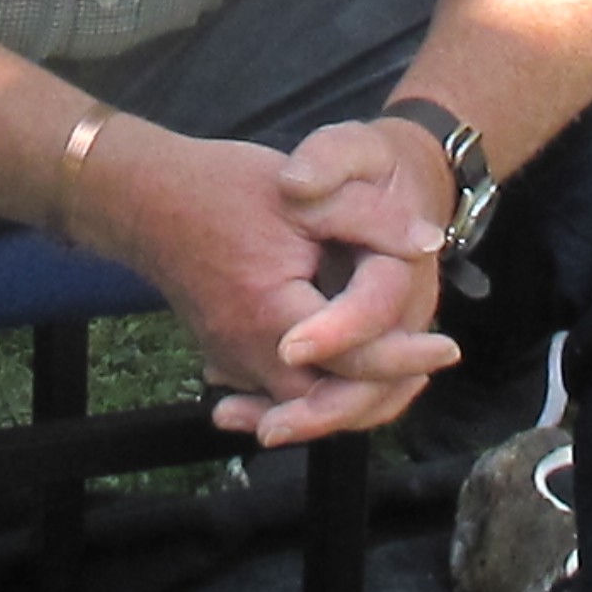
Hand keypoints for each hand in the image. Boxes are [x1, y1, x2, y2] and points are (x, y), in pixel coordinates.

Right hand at [80, 118, 459, 446]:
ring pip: (300, 403)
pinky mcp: (221, 354)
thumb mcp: (304, 193)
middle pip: (329, 399)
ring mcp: (230, 358)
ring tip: (398, 375)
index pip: (355, 358)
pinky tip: (338, 384)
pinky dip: (308, 394)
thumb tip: (428, 243)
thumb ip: (369, 219)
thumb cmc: (221, 188)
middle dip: (383, 390)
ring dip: (348, 397)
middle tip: (429, 365)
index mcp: (275, 314)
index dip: (407, 354)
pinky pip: (272, 392)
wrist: (141, 197)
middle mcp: (250, 352)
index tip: (449, 345)